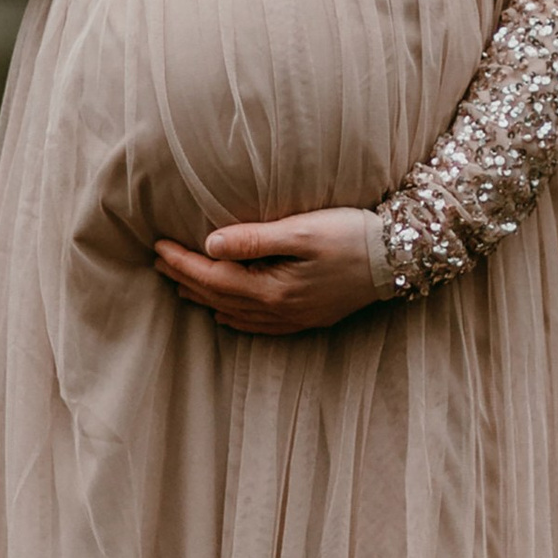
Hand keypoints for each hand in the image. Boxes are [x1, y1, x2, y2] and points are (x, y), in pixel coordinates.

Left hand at [155, 208, 385, 334]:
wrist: (399, 258)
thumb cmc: (352, 237)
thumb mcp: (302, 231)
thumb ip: (254, 240)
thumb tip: (209, 244)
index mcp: (272, 290)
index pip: (213, 276)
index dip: (182, 262)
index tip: (157, 246)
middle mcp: (278, 311)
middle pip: (219, 296)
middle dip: (185, 278)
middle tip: (158, 261)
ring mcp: (292, 318)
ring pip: (235, 312)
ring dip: (204, 297)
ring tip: (179, 283)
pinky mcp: (306, 318)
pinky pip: (258, 325)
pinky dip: (234, 317)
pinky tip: (224, 312)